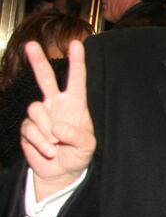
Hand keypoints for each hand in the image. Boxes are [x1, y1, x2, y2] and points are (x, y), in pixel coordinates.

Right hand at [21, 40, 95, 200]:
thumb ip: (76, 136)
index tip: (76, 43)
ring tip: (55, 144)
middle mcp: (56, 105)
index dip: (77, 62)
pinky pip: (30, 129)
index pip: (77, 80)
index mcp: (75, 105)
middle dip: (38, 62)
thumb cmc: (78, 155)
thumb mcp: (86, 147)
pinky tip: (48, 150)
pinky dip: (40, 142)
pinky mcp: (28, 127)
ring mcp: (41, 115)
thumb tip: (57, 127)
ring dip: (45, 129)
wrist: (61, 172)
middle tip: (31, 45)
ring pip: (35, 108)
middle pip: (46, 79)